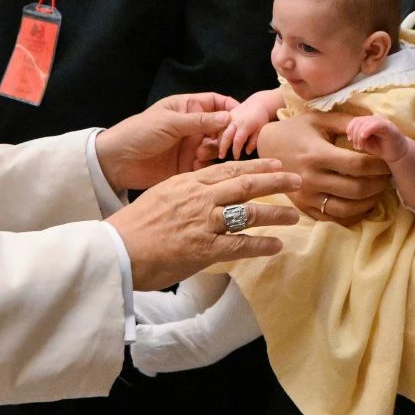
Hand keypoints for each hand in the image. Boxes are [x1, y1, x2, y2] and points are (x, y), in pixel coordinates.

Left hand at [95, 92, 238, 191]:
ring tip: (199, 155)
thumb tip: (228, 117)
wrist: (117, 161)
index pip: (216, 103)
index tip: (240, 118)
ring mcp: (191, 147)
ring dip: (213, 151)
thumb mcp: (170, 122)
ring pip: (216, 147)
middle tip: (218, 142)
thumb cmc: (139, 132)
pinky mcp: (187, 166)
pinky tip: (196, 166)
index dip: (230, 108)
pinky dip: (206, 166)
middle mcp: (193, 127)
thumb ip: (200, 121)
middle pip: (221, 127)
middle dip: (224, 134)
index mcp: (187, 108)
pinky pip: (206, 166)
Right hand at [107, 158, 301, 290]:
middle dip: (275, 181)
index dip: (256, 166)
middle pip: (246, 184)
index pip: (229, 169)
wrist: (117, 249)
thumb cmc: (133, 226)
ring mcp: (204, 222)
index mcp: (188, 182)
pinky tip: (277, 246)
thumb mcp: (160, 196)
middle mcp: (200, 198)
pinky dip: (261, 245)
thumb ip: (183, 193)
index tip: (275, 164)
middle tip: (297, 180)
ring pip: (249, 213)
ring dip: (275, 213)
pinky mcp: (205, 248)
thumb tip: (201, 197)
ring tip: (294, 215)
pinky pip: (240, 245)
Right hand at [218, 103, 267, 158]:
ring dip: (218, 140)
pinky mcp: (227, 115)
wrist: (258, 103)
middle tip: (221, 157)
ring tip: (219, 150)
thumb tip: (247, 152)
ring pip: (220, 130)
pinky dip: (216, 132)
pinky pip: (219, 124)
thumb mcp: (261, 130)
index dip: (236, 150)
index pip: (237, 140)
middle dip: (223, 147)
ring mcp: (229, 117)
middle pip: (225, 135)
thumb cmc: (261, 118)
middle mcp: (235, 121)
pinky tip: (214, 139)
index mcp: (244, 126)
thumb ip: (254, 141)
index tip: (236, 157)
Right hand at [254, 113, 389, 224]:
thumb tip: (374, 125)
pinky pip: (333, 218)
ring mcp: (306, 196)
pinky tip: (363, 203)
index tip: (387, 160)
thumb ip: (346, 122)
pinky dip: (353, 214)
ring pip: (347, 208)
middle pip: (356, 189)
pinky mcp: (304, 207)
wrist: (266, 147)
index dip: (378, 164)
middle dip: (379, 183)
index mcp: (316, 154)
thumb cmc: (295, 130)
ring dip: (370, 201)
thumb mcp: (319, 119)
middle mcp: (311, 178)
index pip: (357, 165)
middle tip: (388, 176)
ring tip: (378, 190)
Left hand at [346, 114, 407, 161]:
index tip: (349, 139)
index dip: (350, 128)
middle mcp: (376, 119)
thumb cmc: (380, 147)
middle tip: (357, 147)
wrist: (396, 154)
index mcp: (369, 121)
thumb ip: (358, 137)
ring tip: (361, 147)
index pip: (356, 120)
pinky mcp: (389, 127)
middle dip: (355, 135)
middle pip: (360, 121)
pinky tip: (364, 136)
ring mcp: (383, 121)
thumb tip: (350, 135)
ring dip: (360, 136)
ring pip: (366, 123)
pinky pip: (377, 124)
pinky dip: (368, 129)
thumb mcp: (365, 142)